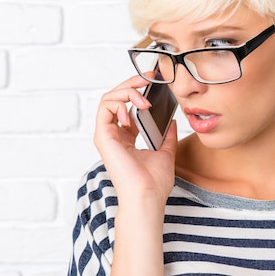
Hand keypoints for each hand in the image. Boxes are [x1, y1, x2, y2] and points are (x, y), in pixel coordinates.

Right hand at [94, 75, 177, 207]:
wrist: (148, 197)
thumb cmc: (154, 183)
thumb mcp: (165, 153)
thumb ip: (166, 136)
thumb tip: (171, 121)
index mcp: (126, 138)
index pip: (126, 106)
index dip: (138, 91)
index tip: (154, 82)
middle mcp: (114, 135)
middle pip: (115, 98)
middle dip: (131, 84)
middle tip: (148, 78)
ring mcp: (107, 135)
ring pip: (108, 98)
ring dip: (127, 91)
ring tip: (144, 98)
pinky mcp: (103, 137)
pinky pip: (105, 107)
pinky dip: (119, 101)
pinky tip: (134, 109)